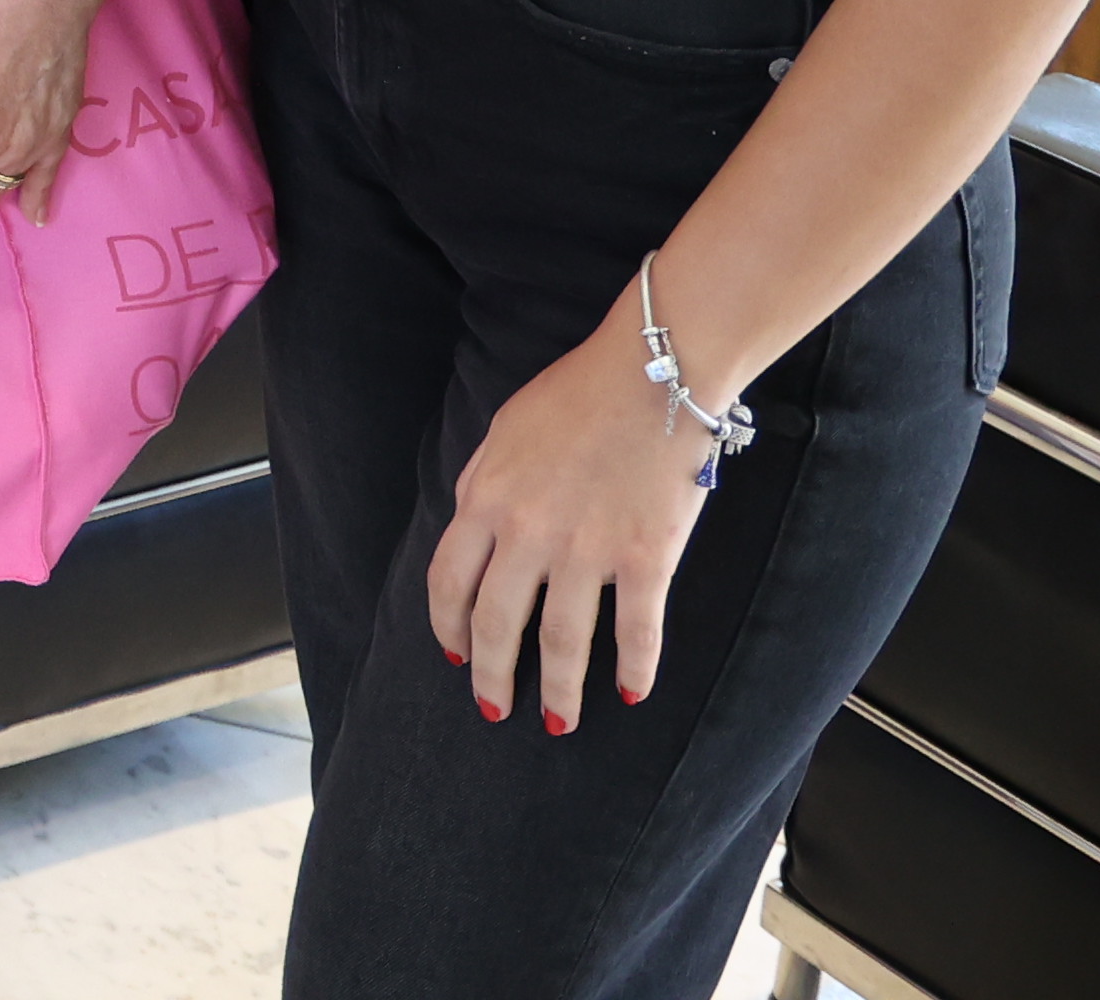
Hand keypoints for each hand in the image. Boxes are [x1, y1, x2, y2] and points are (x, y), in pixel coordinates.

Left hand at [426, 291, 723, 729]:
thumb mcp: (504, 431)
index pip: (448, 581)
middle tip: (494, 710)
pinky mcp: (645, 557)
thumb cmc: (576, 396)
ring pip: (562, 641)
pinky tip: (631, 692)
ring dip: (559, 691)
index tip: (454, 655)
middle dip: (491, 676)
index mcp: (485, 499)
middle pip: (497, 624)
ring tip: (557, 725)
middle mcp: (528, 532)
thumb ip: (483, 483)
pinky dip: (635, 667)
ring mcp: (586, 549)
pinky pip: (636, 629)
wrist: (651, 374)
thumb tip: (472, 527)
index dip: (448, 626)